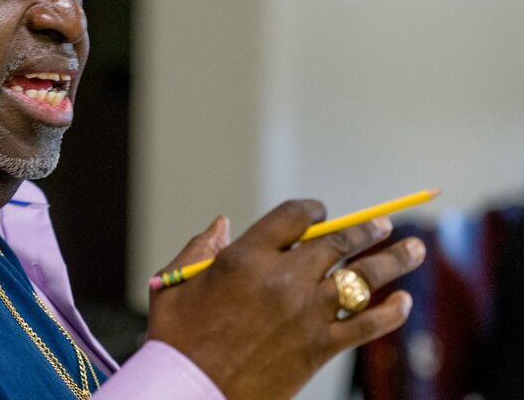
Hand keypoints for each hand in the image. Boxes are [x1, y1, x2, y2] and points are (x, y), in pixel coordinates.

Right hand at [147, 200, 425, 398]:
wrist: (191, 391)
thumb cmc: (178, 338)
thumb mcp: (176, 283)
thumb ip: (199, 247)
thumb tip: (222, 222)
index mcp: (245, 256)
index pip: (293, 217)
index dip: (312, 210)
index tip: (321, 213)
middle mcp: (283, 278)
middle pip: (337, 242)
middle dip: (365, 230)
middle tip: (384, 224)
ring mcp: (306, 313)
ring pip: (361, 278)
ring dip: (393, 260)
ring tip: (414, 249)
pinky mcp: (319, 347)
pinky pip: (366, 326)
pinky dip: (390, 313)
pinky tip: (403, 303)